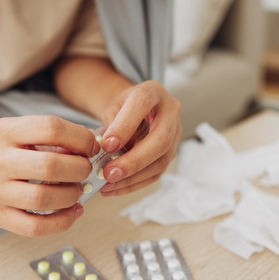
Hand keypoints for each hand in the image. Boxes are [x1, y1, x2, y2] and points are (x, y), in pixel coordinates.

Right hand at [0, 115, 99, 236]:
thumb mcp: (17, 130)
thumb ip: (50, 136)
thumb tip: (91, 146)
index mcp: (4, 131)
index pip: (50, 128)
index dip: (79, 138)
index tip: (90, 146)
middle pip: (49, 166)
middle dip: (79, 168)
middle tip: (85, 169)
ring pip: (43, 198)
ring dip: (72, 195)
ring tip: (77, 189)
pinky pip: (34, 227)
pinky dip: (61, 222)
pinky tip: (73, 212)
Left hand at [97, 80, 181, 195]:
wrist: (135, 111)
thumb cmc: (122, 108)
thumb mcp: (113, 106)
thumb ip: (110, 124)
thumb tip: (103, 151)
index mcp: (153, 91)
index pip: (142, 104)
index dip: (124, 126)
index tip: (106, 145)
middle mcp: (170, 111)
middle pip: (161, 139)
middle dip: (134, 160)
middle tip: (109, 173)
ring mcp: (175, 133)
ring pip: (161, 160)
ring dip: (133, 177)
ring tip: (107, 184)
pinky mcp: (171, 153)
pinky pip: (157, 173)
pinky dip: (135, 183)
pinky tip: (115, 188)